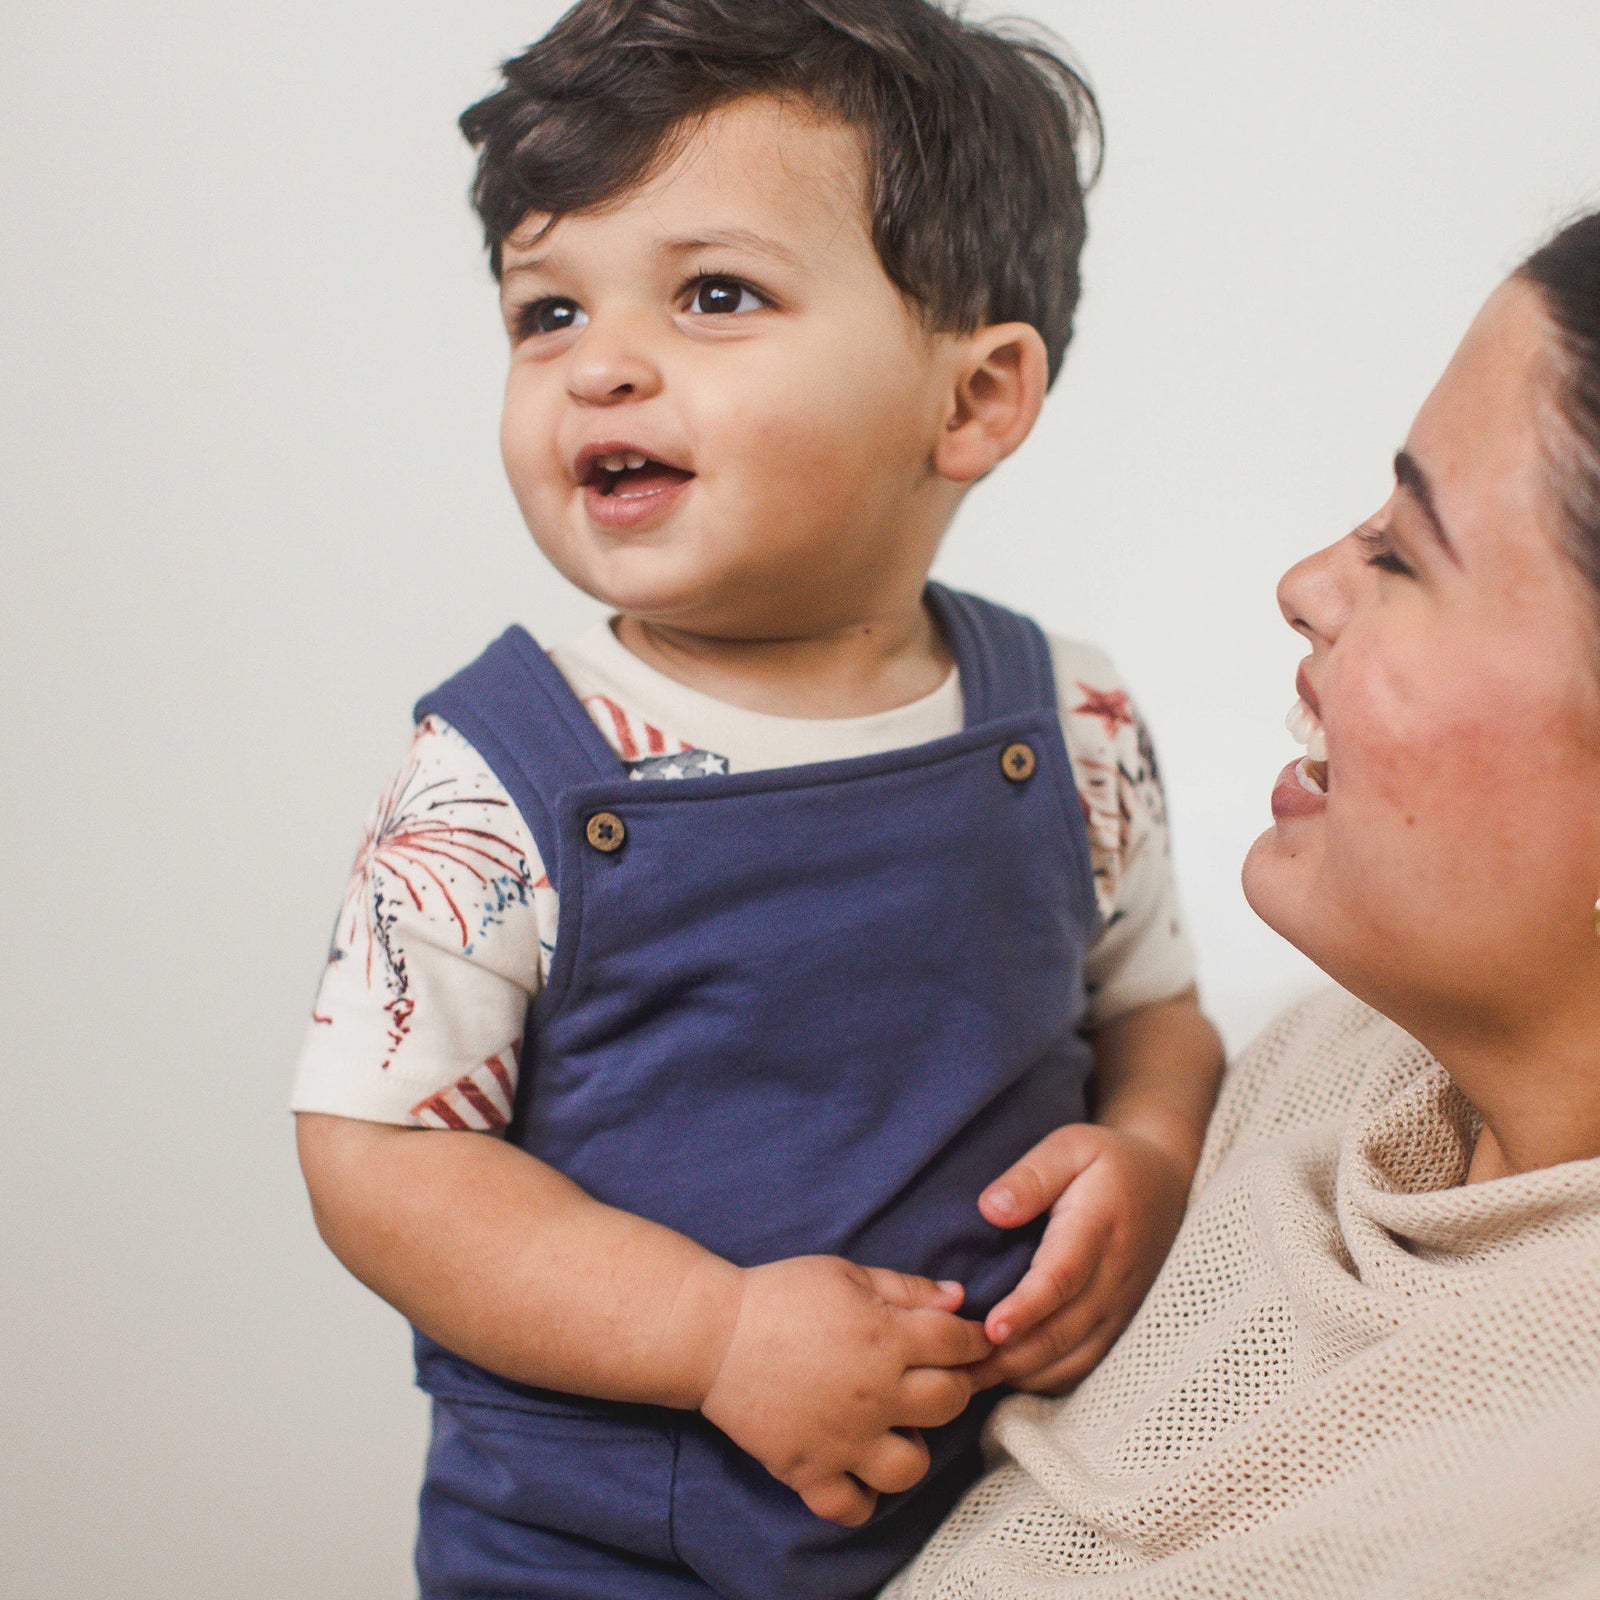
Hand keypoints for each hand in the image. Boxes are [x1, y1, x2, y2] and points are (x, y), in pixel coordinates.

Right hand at [698, 1256, 991, 1525]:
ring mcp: (844, 1439)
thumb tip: (958, 1297)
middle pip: (949, 1402)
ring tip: (894, 1428)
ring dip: (913, 1448)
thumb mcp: (845, 1273)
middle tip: (933, 1377)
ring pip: (911, 1466)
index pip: (957, 1342)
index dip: (972, 1339)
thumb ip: (906, 1287)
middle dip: (954, 1386)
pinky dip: (862, 1498)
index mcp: (886, 1338)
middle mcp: (874, 1394)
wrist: (713, 1336)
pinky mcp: (810, 1470)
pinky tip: (858, 1470)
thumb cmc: (780, 1294)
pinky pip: (852, 1508)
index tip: (968, 1340)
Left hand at [968, 1124, 1189, 1394]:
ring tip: (971, 1377)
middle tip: (959, 1366)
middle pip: (1063, 1330)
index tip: (991, 1329)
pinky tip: (1006, 1374)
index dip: (1026, 1308)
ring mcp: (1120, 1307)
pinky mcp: (1118, 1324)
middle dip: (1011, 1355)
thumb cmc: (1107, 1161)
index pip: (1062, 1277)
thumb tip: (991, 1210)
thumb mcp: (1071, 1146)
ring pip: (1073, 1357)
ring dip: (1023, 1373)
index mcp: (1099, 1227)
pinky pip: (1084, 1364)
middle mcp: (1114, 1277)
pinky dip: (1045, 1378)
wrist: (1166, 1183)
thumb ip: (1032, 1176)